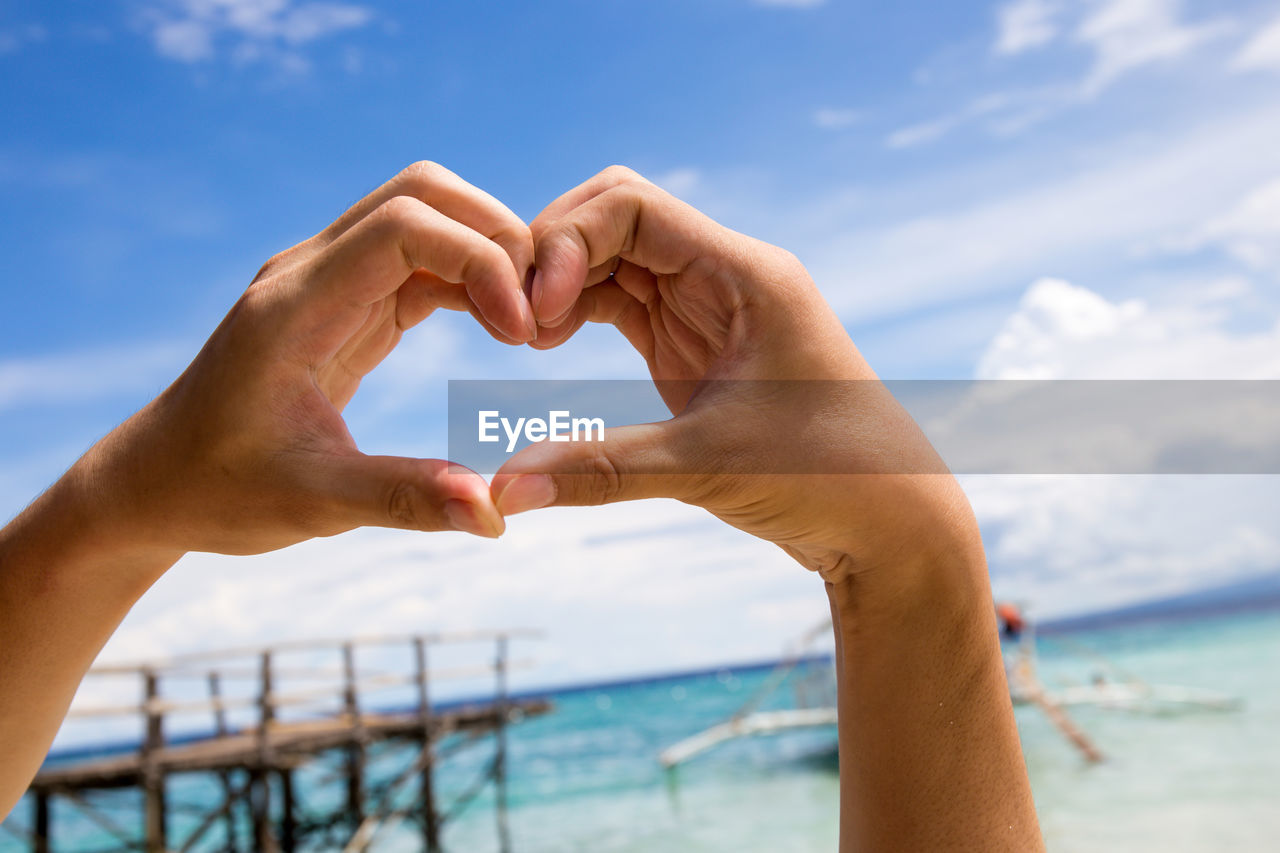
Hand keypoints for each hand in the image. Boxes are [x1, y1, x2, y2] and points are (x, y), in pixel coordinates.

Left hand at [86, 161, 537, 557]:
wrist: (155, 484)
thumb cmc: (219, 490)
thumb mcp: (314, 503)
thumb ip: (407, 499)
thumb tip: (496, 515)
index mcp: (295, 306)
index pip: (404, 225)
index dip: (479, 259)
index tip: (520, 332)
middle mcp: (309, 273)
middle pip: (421, 193)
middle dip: (495, 235)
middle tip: (540, 312)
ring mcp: (326, 281)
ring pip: (425, 217)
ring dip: (487, 254)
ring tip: (528, 324)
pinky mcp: (344, 304)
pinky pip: (419, 263)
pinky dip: (468, 280)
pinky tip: (500, 327)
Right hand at [490, 166, 1040, 852]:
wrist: (890, 523)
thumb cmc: (828, 479)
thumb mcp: (708, 467)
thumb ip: (600, 471)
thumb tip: (502, 491)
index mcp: (744, 273)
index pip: (632, 205)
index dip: (567, 240)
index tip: (536, 312)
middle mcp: (724, 276)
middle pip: (613, 221)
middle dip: (552, 256)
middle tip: (510, 321)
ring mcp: (707, 309)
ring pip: (611, 262)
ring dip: (559, 287)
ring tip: (520, 339)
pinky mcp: (693, 348)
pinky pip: (621, 305)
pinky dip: (576, 315)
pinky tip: (543, 346)